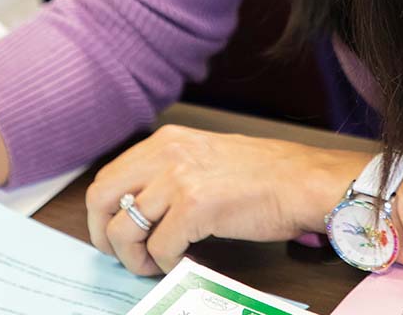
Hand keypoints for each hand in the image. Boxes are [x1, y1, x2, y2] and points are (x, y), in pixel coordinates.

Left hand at [86, 124, 370, 275]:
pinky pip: (158, 247)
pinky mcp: (194, 206)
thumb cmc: (262, 174)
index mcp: (167, 140)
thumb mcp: (205, 157)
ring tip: (155, 262)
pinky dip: (165, 262)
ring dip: (135, 257)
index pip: (109, 175)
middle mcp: (167, 152)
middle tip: (124, 255)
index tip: (112, 233)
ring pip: (124, 229)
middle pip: (102, 197)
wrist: (301, 181)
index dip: (103, 212)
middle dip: (104, 235)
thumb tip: (138, 205)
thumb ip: (170, 171)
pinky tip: (182, 258)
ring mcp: (178, 178)